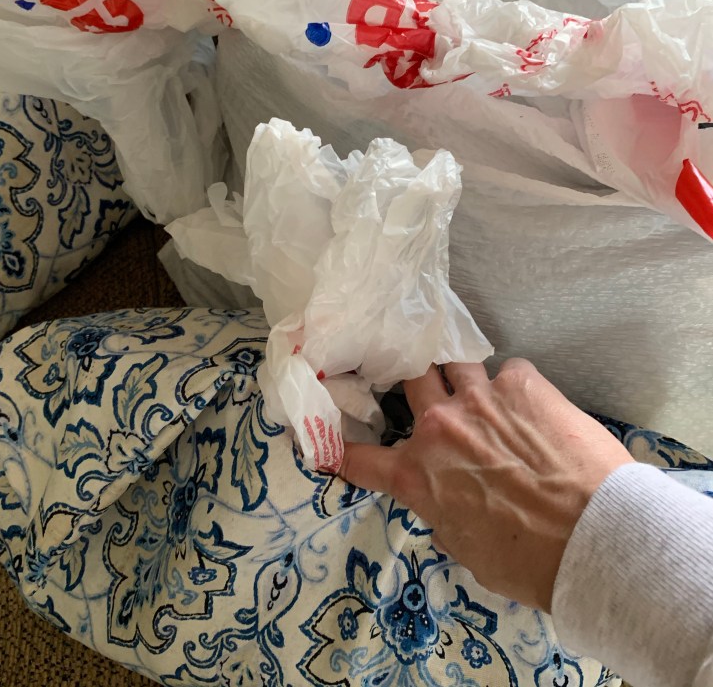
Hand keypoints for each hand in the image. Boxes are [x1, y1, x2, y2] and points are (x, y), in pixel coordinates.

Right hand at [337, 359, 633, 611]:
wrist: (595, 539)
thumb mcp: (468, 550)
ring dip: (464, 378)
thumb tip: (447, 504)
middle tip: (429, 389)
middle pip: (409, 380)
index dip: (339, 448)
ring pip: (454, 363)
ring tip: (484, 389)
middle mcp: (438, 426)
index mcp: (417, 475)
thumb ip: (445, 515)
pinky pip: (508, 371)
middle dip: (415, 384)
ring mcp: (478, 397)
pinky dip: (515, 387)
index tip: (330, 442)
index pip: (359, 459)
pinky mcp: (522, 381)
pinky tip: (534, 407)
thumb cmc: (530, 562)